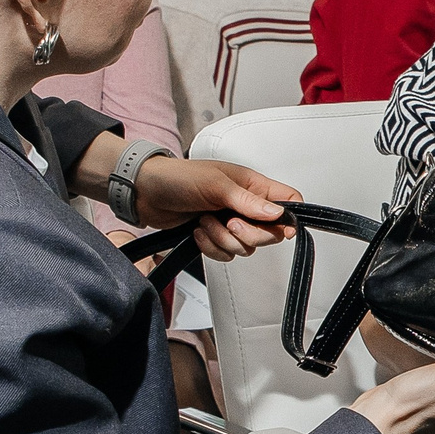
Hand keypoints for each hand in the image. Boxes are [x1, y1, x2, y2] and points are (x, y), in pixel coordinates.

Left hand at [132, 157, 299, 257]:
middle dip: (247, 234)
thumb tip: (278, 213)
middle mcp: (245, 205)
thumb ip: (248, 201)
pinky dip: (211, 247)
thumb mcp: (216, 185)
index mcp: (252, 185)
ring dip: (223, 239)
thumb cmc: (178, 178)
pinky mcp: (215, 236)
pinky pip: (226, 255)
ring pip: (246, 247)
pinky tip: (198, 231)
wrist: (145, 193)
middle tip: (229, 221)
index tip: (279, 228)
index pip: (288, 201)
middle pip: (270, 233)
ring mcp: (231, 222)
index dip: (289, 218)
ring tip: (206, 221)